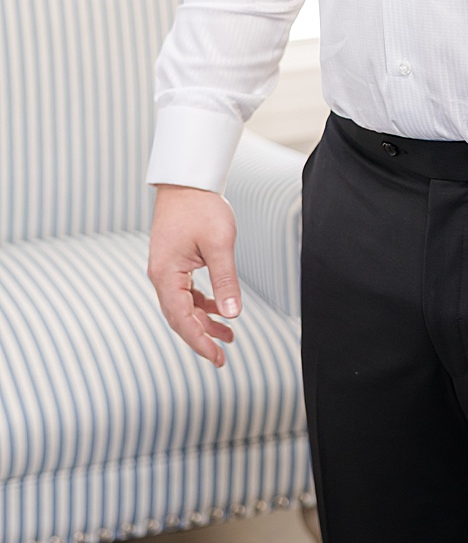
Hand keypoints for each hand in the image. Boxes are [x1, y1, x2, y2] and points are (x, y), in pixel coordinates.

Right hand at [147, 185, 240, 366]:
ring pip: (183, 307)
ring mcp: (166, 272)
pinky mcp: (175, 265)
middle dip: (200, 339)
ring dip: (204, 323)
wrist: (187, 184)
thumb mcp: (220, 245)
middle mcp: (161, 277)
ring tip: (229, 337)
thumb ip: (225, 280)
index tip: (215, 358)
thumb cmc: (202, 209)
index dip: (198, 341)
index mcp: (166, 275)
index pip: (180, 318)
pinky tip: (220, 312)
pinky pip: (187, 293)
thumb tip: (231, 313)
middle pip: (179, 317)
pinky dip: (202, 305)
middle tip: (222, 358)